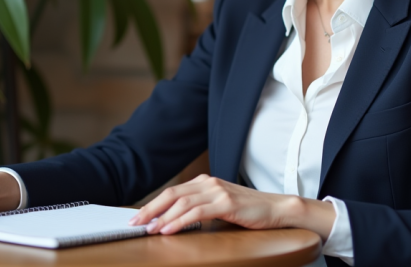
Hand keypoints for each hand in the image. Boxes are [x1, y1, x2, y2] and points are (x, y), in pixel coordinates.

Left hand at [127, 174, 334, 238]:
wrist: (276, 208)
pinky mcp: (226, 202)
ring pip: (181, 202)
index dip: (153, 204)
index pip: (172, 191)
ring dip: (162, 217)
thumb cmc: (248, 211)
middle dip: (150, 209)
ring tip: (149, 229)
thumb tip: (173, 221)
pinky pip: (197, 211)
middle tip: (134, 223)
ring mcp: (217, 190)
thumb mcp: (220, 206)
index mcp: (205, 181)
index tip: (138, 217)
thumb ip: (200, 208)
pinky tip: (169, 229)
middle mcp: (208, 182)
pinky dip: (179, 220)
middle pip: (172, 194)